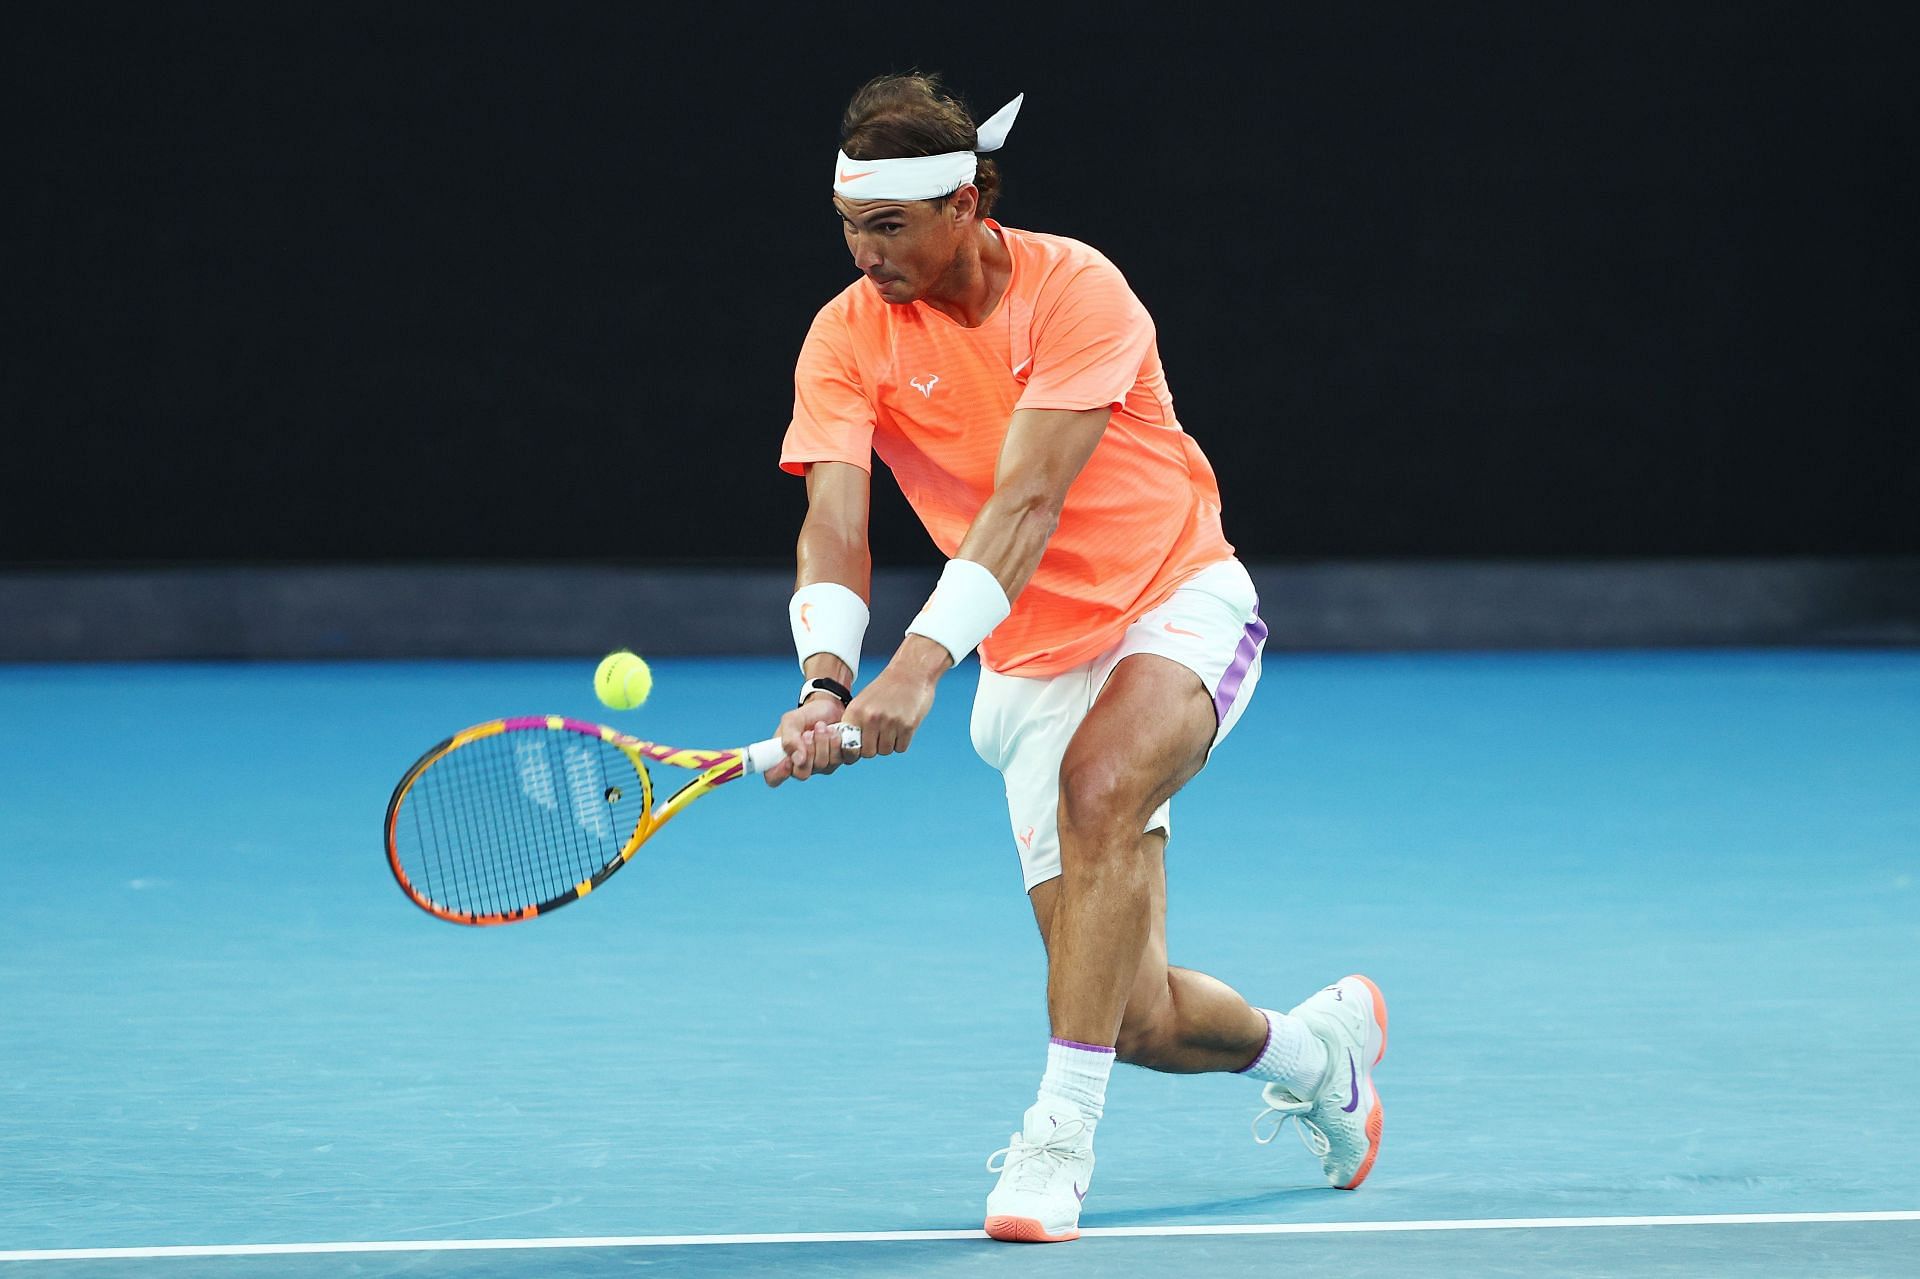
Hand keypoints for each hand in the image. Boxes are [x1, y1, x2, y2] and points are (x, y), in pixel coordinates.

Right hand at [761, 695, 845, 787]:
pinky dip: (839, 742)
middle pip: (803, 773)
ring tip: (822, 726)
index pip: (774, 778)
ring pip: (824, 765)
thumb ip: (789, 739)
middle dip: (807, 750)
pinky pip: (843, 758)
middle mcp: (803, 766)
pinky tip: (835, 732)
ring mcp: (823, 766)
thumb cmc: (807, 716)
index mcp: (784, 759)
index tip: (787, 760)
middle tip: (808, 733)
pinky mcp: (842, 759)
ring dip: (823, 742)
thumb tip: (798, 759)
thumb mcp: (791, 721)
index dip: (778, 774)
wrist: (828, 706)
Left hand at [842, 636, 947, 757]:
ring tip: (893, 727)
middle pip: (868, 752)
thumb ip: (855, 723)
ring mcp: (889, 722)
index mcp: (856, 711)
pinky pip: (901, 747)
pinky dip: (902, 741)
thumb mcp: (863, 701)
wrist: (911, 671)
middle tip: (881, 733)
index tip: (863, 744)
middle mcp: (871, 717)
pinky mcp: (907, 725)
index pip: (849, 746)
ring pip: (886, 751)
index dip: (856, 749)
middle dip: (875, 747)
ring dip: (890, 743)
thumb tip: (849, 750)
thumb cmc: (886, 688)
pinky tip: (903, 726)